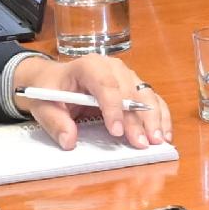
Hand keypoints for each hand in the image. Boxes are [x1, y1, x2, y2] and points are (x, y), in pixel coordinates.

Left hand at [14, 55, 172, 148]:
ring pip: (146, 94)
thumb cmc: (50, 90)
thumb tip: (69, 141)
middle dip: (138, 119)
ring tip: (158, 141)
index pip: (105, 84)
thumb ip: (55, 122)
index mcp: (88, 66)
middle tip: (142, 143)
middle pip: (130, 91)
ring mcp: (126, 76)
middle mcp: (112, 67)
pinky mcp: (134, 87)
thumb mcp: (43, 105)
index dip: (113, 108)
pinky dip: (161, 116)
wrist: (54, 80)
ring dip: (154, 118)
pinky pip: (153, 99)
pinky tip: (165, 133)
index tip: (116, 132)